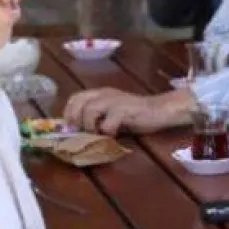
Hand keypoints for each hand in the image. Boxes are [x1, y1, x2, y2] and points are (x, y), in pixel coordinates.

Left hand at [64, 87, 195, 135]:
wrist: (160, 110)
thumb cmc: (135, 114)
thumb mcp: (112, 112)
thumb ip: (97, 116)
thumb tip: (78, 130)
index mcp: (100, 93)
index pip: (75, 98)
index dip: (68, 112)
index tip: (71, 127)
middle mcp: (105, 94)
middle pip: (79, 103)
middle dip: (76, 119)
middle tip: (82, 132)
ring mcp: (114, 101)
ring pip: (89, 110)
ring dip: (90, 126)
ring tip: (98, 134)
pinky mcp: (124, 110)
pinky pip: (107, 123)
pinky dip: (107, 131)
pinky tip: (113, 135)